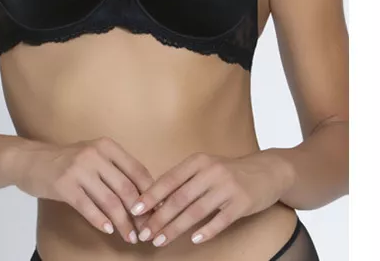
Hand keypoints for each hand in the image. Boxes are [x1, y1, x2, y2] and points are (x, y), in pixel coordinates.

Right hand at [9, 136, 155, 244]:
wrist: (31, 159)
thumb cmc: (67, 161)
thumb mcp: (94, 155)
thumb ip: (115, 170)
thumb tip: (143, 195)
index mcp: (107, 146)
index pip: (137, 170)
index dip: (150, 193)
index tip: (157, 211)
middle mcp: (95, 154)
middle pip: (126, 188)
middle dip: (139, 213)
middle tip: (146, 230)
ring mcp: (79, 169)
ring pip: (109, 201)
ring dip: (123, 222)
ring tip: (130, 236)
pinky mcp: (64, 185)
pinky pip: (88, 207)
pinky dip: (100, 220)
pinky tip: (108, 229)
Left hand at [129, 150, 292, 246]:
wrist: (268, 170)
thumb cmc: (229, 172)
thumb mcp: (205, 168)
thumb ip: (184, 181)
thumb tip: (156, 202)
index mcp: (198, 161)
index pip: (169, 179)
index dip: (151, 195)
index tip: (135, 209)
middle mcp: (210, 171)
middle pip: (179, 197)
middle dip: (159, 217)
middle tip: (144, 233)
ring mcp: (227, 186)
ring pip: (196, 210)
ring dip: (176, 228)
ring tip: (161, 240)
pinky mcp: (241, 202)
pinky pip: (220, 219)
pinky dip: (206, 230)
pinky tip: (194, 240)